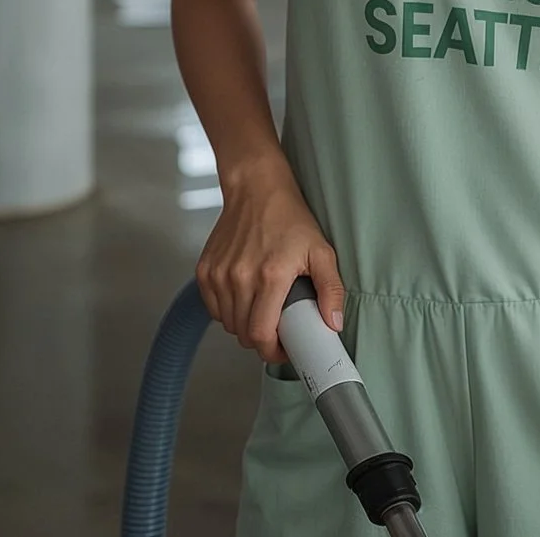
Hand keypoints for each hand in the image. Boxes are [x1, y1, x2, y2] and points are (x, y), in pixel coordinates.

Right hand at [195, 164, 344, 365]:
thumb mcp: (322, 251)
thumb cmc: (290, 217)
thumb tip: (334, 324)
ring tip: (262, 311)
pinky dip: (227, 311)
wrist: (256, 188)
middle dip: (261, 340)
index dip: (272, 351)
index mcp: (269, 277)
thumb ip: (331, 290)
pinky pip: (213, 308)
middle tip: (277, 330)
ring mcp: (218, 274)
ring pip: (228, 324)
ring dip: (244, 325)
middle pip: (243, 334)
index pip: (261, 335)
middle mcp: (239, 278)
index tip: (283, 349)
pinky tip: (244, 299)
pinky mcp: (205, 270)